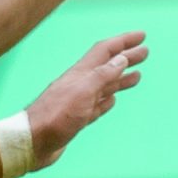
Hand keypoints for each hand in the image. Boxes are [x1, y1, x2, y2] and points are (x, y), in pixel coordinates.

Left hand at [28, 31, 149, 167]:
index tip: (141, 36)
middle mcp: (80, 84)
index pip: (106, 51)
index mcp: (81, 74)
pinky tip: (113, 99)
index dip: (123, 41)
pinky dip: (108, 100)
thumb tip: (121, 58)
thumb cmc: (56, 116)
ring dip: (121, 78)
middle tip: (144, 53)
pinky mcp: (77, 117)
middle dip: (126, 57)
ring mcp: (79, 101)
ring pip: (105, 85)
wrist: (33, 140)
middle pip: (107, 66)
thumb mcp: (83, 92)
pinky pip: (98, 105)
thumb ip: (102, 75)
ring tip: (137, 75)